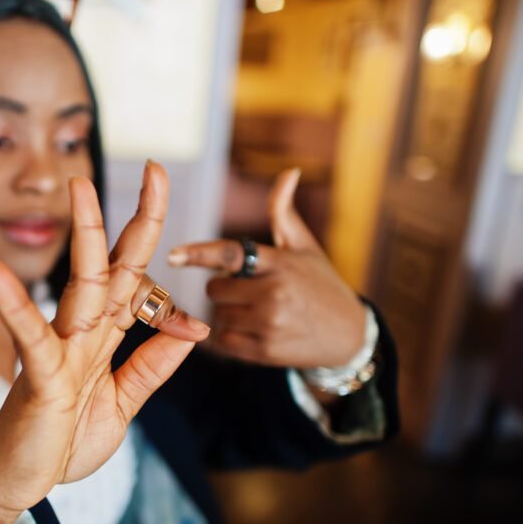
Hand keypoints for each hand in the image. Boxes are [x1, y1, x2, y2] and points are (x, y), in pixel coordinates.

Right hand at [0, 162, 208, 523]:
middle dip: (137, 220)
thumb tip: (192, 331)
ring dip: (82, 236)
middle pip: (115, 267)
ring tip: (80, 186)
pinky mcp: (40, 377)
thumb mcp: (123, 403)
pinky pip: (31, 336)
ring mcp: (61, 350)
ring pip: (81, 287)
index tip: (169, 201)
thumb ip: (152, 367)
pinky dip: (13, 303)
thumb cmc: (63, 440)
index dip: (156, 246)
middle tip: (155, 168)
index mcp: (104, 339)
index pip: (137, 282)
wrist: (21, 481)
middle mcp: (84, 334)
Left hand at [168, 168, 366, 367]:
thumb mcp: (305, 247)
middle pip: (215, 289)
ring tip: (259, 312)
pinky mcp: (265, 351)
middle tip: (250, 290)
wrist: (349, 336)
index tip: (173, 255)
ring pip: (219, 315)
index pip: (230, 254)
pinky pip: (225, 340)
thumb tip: (289, 172)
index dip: (198, 253)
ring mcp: (270, 323)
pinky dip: (233, 336)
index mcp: (280, 263)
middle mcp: (274, 292)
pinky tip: (257, 331)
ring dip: (229, 313)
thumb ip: (284, 213)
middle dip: (225, 288)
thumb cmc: (321, 284)